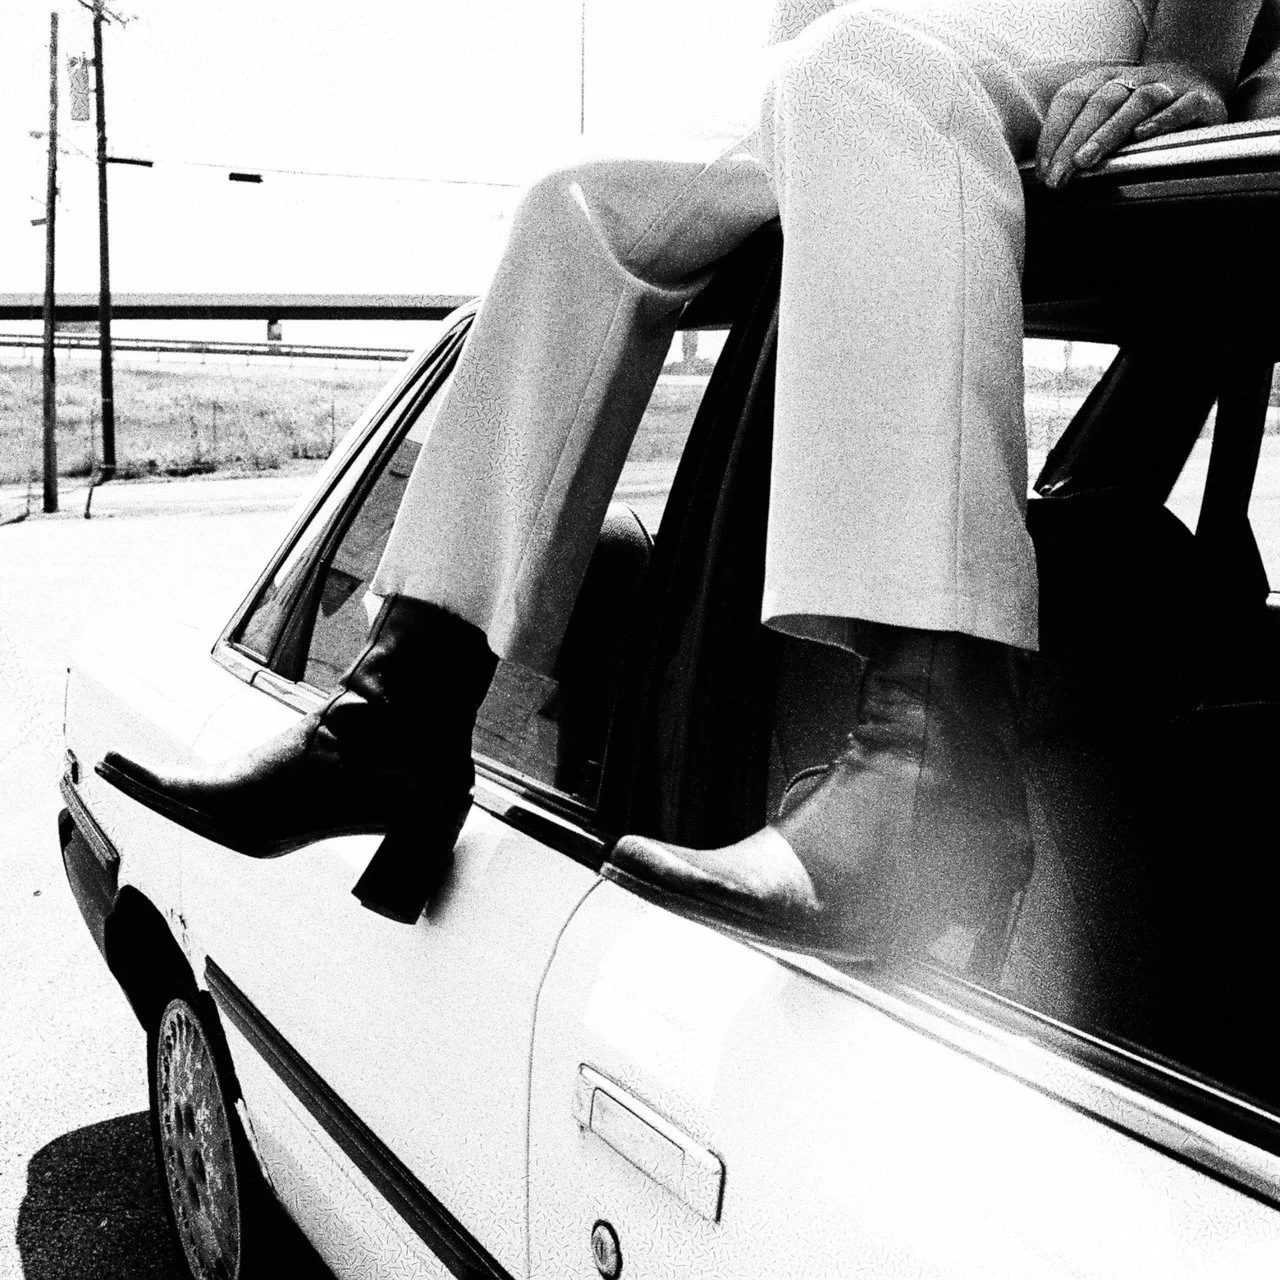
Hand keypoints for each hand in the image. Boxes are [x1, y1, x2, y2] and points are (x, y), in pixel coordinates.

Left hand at [1036, 62, 1227, 187]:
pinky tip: (1142, 135)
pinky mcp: (1199, 99)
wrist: (1203, 94)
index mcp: (1106, 79)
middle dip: (1073, 141)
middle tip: (1058, 175)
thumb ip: (1080, 137)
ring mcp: (1168, 86)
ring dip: (1108, 132)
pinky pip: (1181, 106)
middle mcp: (1135, 78)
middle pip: (1100, 102)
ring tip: (1086, 160)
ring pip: (1136, 102)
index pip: (1072, 97)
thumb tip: (1047, 170)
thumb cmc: (1145, 116)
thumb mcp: (1109, 118)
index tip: (1043, 167)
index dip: (1053, 132)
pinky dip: (1161, 119)